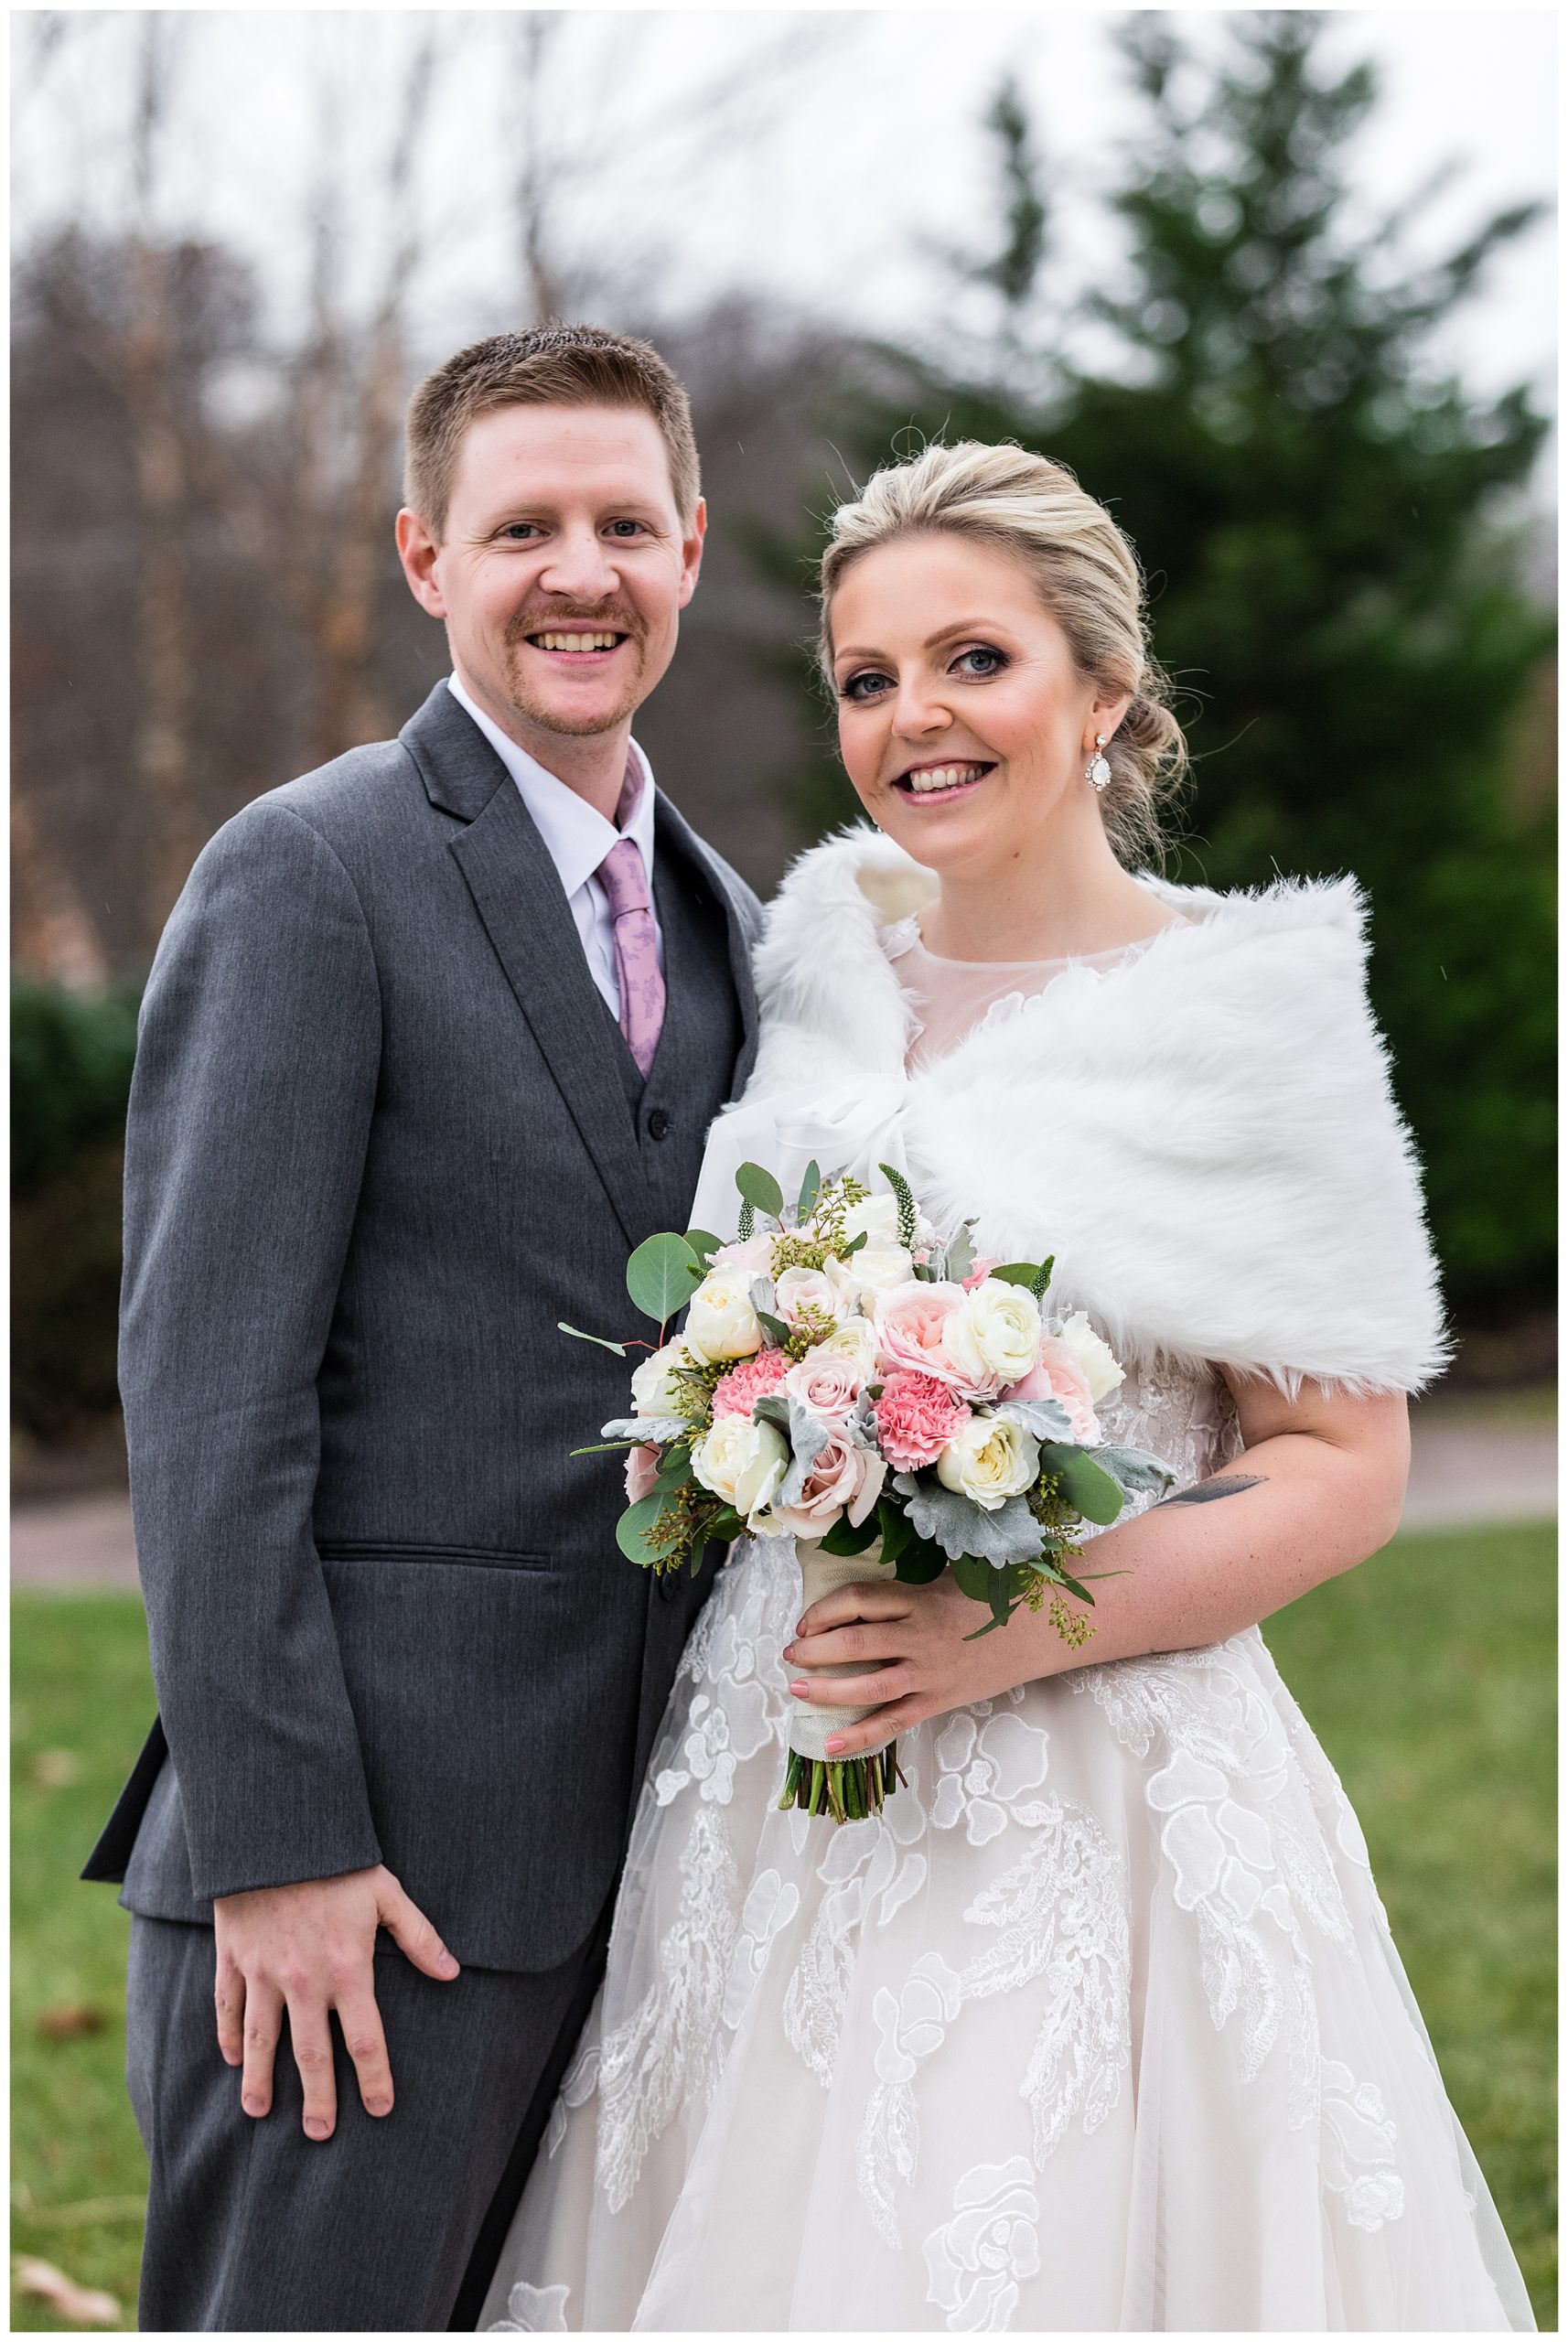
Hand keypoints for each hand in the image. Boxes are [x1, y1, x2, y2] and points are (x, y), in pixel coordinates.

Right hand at [213, 1865, 458, 2141]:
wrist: (274, 1832)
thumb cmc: (337, 1861)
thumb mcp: (386, 1893)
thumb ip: (418, 1936)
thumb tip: (451, 1972)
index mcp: (346, 1969)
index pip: (364, 2040)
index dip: (374, 2078)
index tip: (380, 2108)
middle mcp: (303, 1982)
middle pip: (311, 2055)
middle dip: (318, 2098)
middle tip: (320, 2134)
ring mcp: (263, 1973)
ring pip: (261, 2040)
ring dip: (262, 2080)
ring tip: (261, 2112)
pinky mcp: (233, 1959)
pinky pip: (227, 2007)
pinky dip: (228, 2036)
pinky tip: (234, 2059)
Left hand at [783, 1573, 1053, 1757]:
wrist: (1039, 1627)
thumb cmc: (989, 1599)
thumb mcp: (944, 1578)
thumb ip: (903, 1588)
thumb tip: (854, 1596)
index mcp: (918, 1598)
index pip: (856, 1600)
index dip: (823, 1610)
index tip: (805, 1620)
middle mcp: (920, 1635)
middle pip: (854, 1640)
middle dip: (814, 1649)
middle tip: (791, 1654)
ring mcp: (929, 1672)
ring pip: (868, 1684)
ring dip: (828, 1689)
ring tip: (797, 1690)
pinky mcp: (939, 1700)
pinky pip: (894, 1722)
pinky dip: (861, 1735)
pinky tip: (831, 1745)